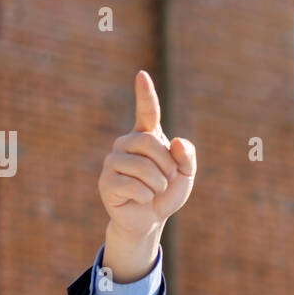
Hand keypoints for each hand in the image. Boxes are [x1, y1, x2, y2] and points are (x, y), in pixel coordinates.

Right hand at [98, 70, 196, 239]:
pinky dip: (146, 196)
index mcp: (146, 136)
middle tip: (166, 180)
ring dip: (158, 184)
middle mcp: (126, 144)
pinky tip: (141, 199)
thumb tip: (177, 142)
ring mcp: (113, 161)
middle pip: (150, 143)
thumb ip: (188, 156)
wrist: (149, 219)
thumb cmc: (166, 192)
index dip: (145, 94)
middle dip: (166, 166)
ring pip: (142, 167)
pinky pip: (132, 185)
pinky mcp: (105, 181)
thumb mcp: (186, 174)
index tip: (142, 75)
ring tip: (154, 191)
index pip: (147, 111)